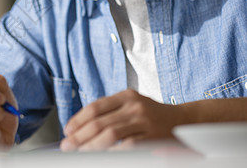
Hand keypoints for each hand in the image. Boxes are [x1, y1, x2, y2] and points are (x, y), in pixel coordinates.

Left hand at [60, 89, 182, 150]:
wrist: (186, 121)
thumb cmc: (153, 116)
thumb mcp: (133, 105)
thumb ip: (111, 113)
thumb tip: (82, 129)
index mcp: (127, 96)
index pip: (95, 107)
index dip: (78, 120)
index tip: (67, 130)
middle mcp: (134, 106)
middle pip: (99, 122)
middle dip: (79, 136)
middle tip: (67, 146)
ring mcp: (144, 121)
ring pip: (110, 134)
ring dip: (91, 145)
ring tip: (80, 152)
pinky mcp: (152, 137)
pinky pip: (127, 147)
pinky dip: (111, 153)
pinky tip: (101, 156)